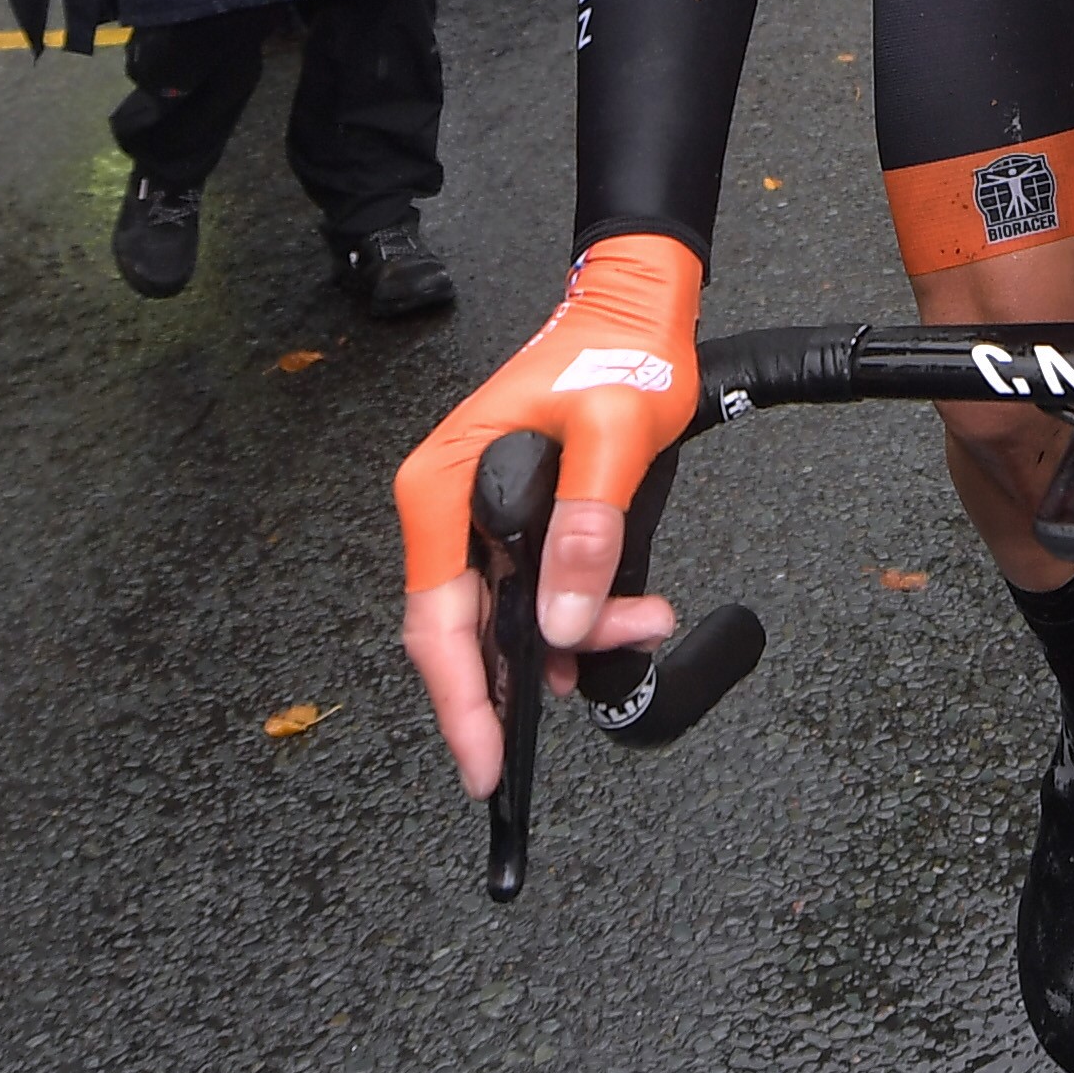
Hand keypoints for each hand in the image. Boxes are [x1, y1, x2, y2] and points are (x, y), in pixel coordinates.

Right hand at [393, 233, 697, 796]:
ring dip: (561, 640)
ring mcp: (472, 515)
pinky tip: (613, 619)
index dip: (460, 701)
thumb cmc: (618, 354)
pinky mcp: (507, 518)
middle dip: (523, 675)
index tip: (486, 763)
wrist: (635, 309)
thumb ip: (588, 527)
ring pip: (503, 616)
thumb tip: (559, 620)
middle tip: (581, 695)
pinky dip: (566, 617)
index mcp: (441, 489)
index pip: (436, 623)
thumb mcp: (614, 437)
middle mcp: (443, 506)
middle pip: (467, 631)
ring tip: (637, 622)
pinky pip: (524, 591)